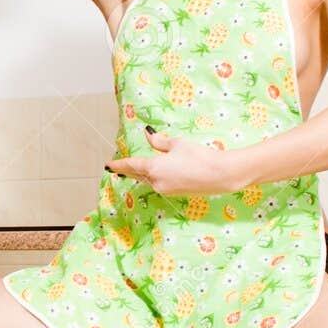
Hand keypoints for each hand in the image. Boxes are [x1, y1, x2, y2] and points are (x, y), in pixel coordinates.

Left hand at [105, 126, 241, 195]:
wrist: (219, 176)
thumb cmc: (198, 156)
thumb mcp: (177, 144)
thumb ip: (160, 142)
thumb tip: (148, 135)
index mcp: (153, 168)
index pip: (131, 165)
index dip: (119, 165)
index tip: (108, 165)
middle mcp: (156, 181)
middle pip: (137, 174)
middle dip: (127, 170)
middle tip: (116, 168)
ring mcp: (165, 189)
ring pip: (147, 180)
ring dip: (140, 175)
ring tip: (132, 170)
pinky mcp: (174, 192)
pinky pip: (157, 183)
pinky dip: (152, 178)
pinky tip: (153, 174)